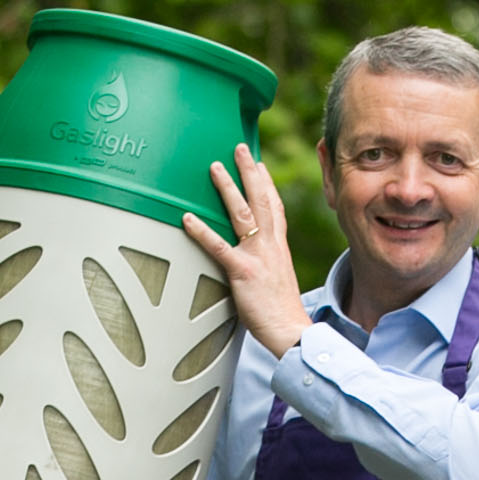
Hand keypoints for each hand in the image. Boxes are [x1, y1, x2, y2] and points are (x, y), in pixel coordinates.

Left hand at [183, 144, 312, 359]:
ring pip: (242, 214)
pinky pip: (219, 247)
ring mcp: (256, 257)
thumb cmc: (282, 312)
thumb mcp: (278, 280)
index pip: (275, 208)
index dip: (266, 183)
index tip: (258, 164)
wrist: (291, 331)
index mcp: (279, 248)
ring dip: (228, 188)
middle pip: (261, 200)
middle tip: (239, 148)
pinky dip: (202, 231)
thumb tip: (256, 263)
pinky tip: (187, 217)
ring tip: (214, 167)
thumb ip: (266, 265)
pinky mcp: (242, 273)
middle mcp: (270, 246)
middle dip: (249, 172)